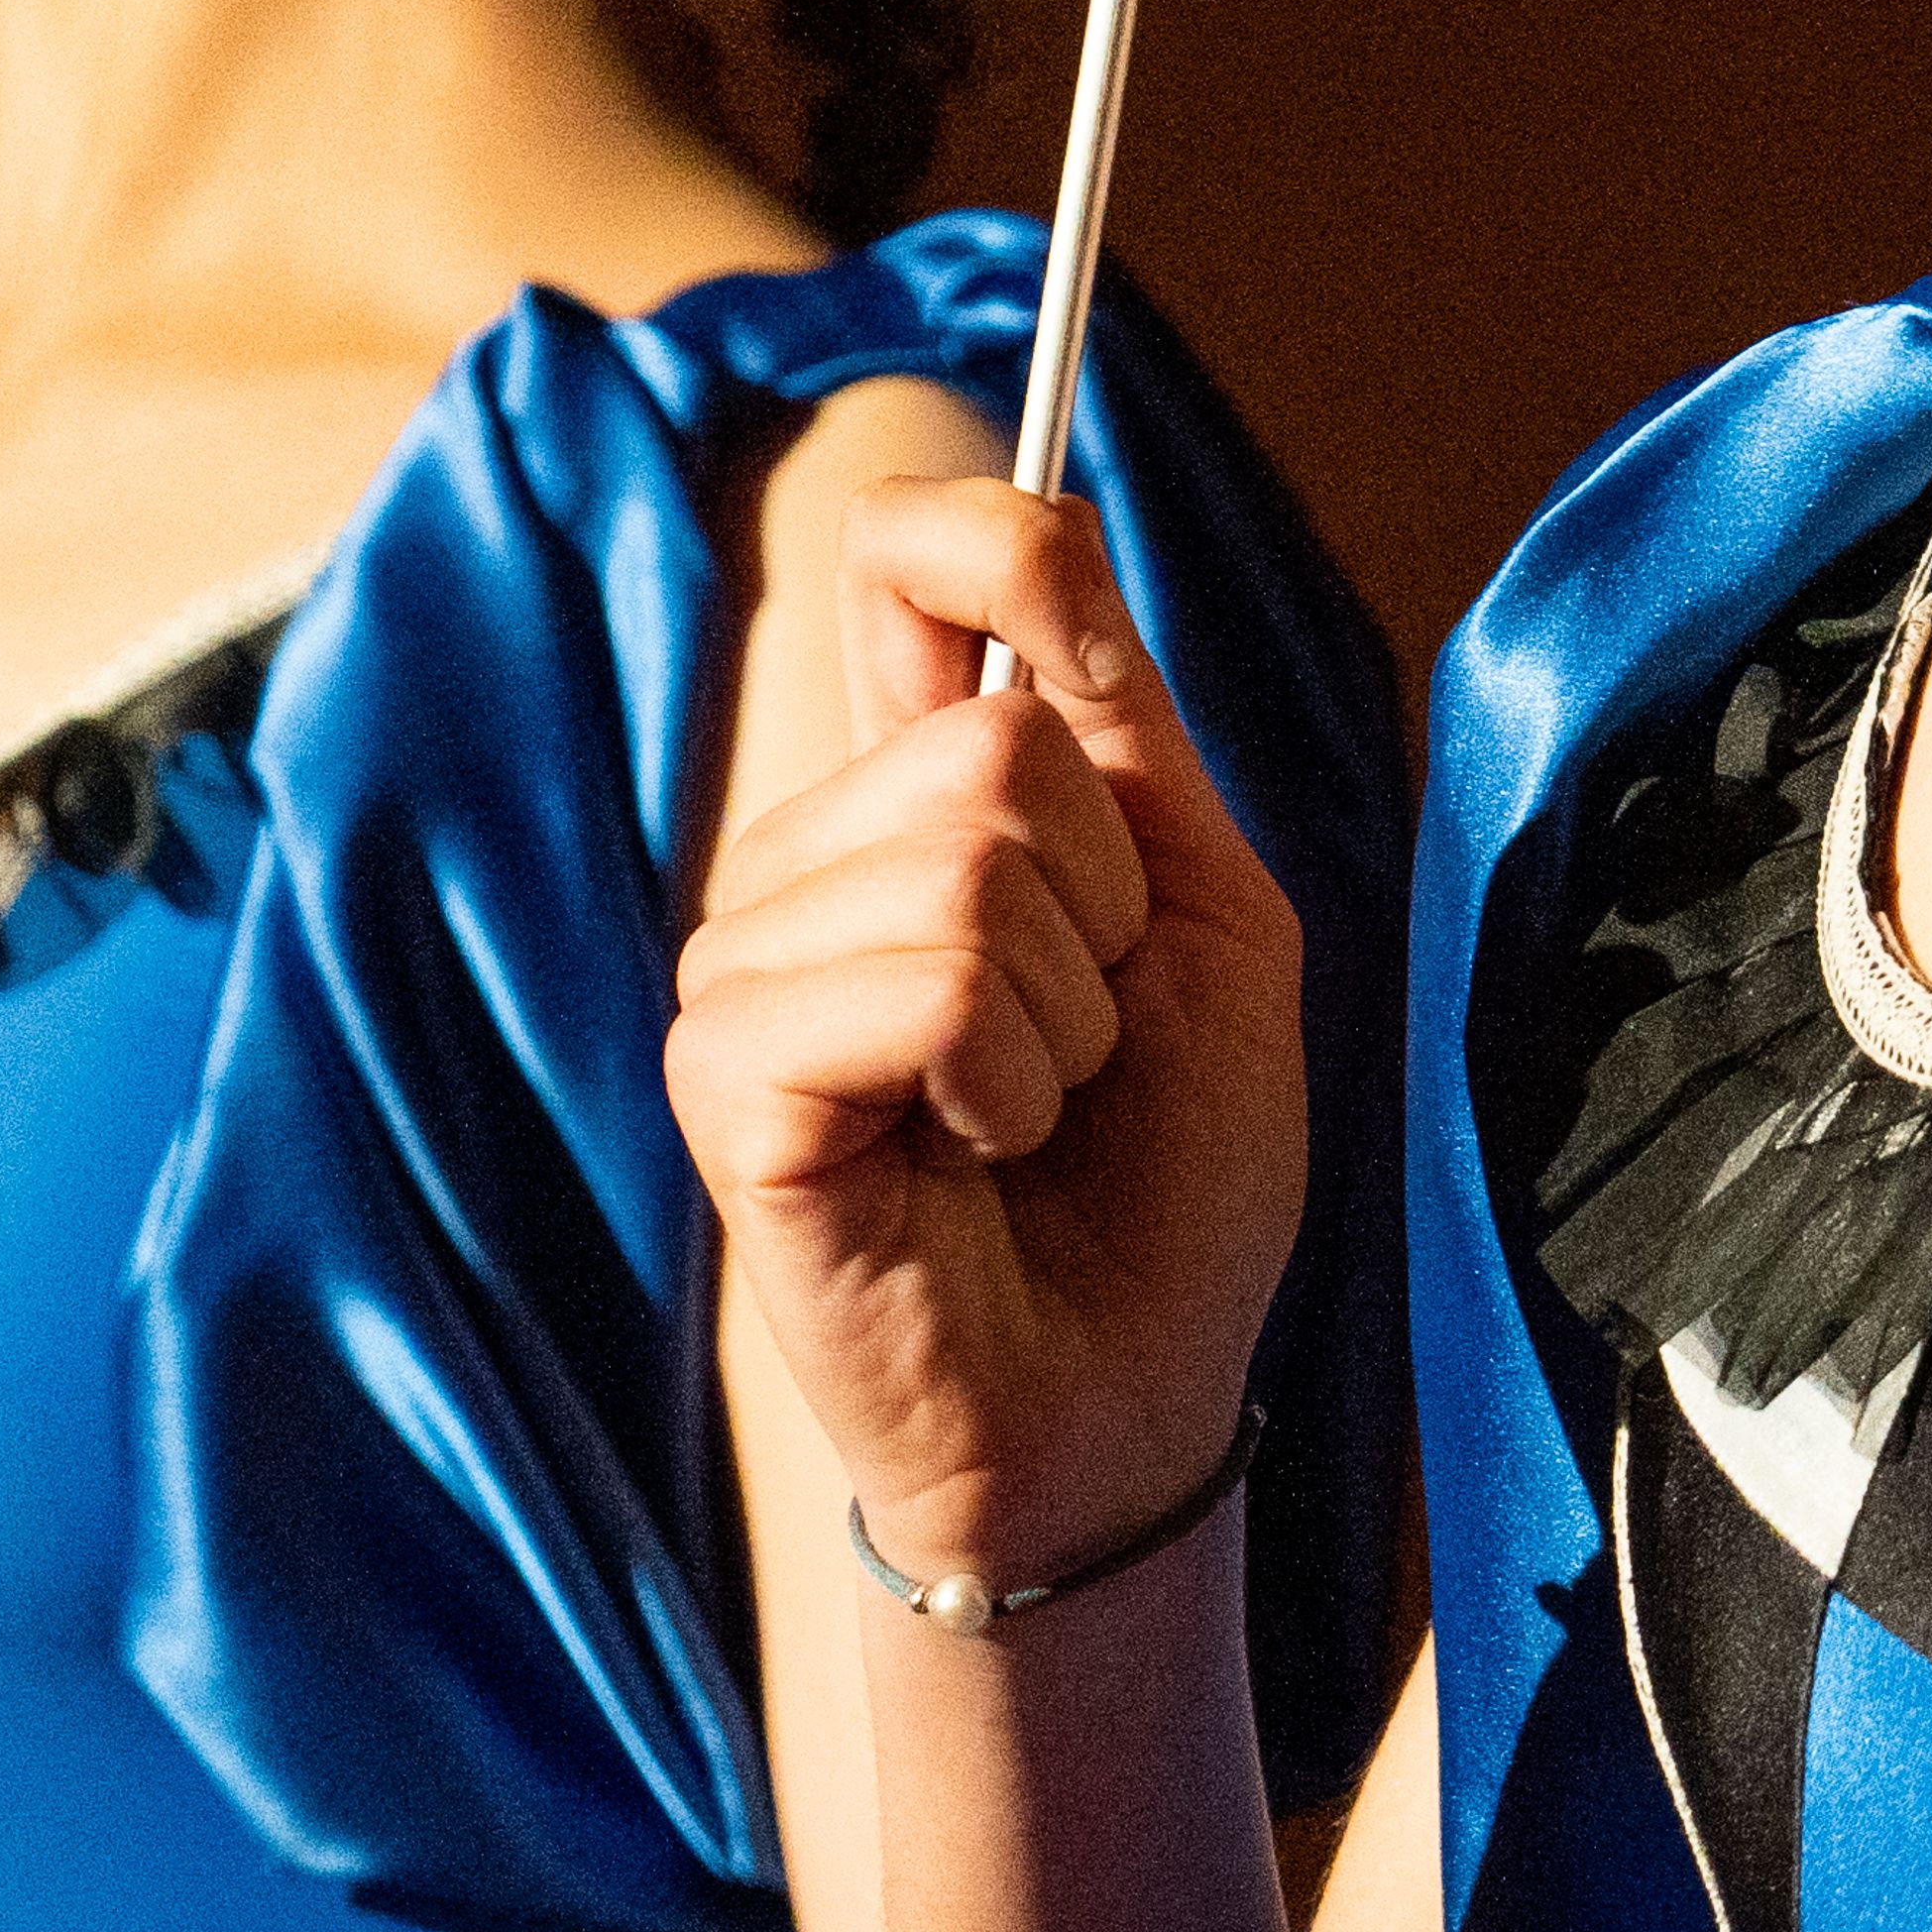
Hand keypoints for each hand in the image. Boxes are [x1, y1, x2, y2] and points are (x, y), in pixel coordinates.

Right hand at [667, 477, 1301, 1590]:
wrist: (1129, 1411)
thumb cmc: (1165, 1182)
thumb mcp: (1205, 924)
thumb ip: (1124, 728)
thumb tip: (1029, 521)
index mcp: (915, 802)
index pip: (900, 567)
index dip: (982, 537)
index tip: (1059, 608)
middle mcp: (806, 859)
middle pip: (991, 742)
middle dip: (1108, 914)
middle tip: (1083, 1051)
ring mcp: (745, 966)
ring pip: (960, 871)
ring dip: (1063, 1024)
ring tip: (1024, 1119)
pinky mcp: (726, 1081)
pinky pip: (918, 987)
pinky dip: (1000, 1082)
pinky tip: (962, 1157)